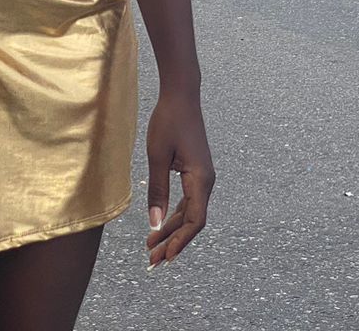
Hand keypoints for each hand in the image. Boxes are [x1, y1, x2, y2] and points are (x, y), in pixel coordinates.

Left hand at [145, 88, 213, 266]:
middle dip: (172, 242)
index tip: (164, 257)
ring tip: (152, 248)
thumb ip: (157, 191)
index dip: (180, 241)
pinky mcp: (196, 172)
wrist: (181, 96)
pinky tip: (161, 225)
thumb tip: (155, 225)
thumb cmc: (168, 122)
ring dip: (172, 230)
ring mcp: (202, 177)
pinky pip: (187, 201)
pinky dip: (174, 215)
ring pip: (189, 213)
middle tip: (152, 261)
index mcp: (201, 179)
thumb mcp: (157, 157)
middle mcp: (206, 181)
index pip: (195, 221)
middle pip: (192, 221)